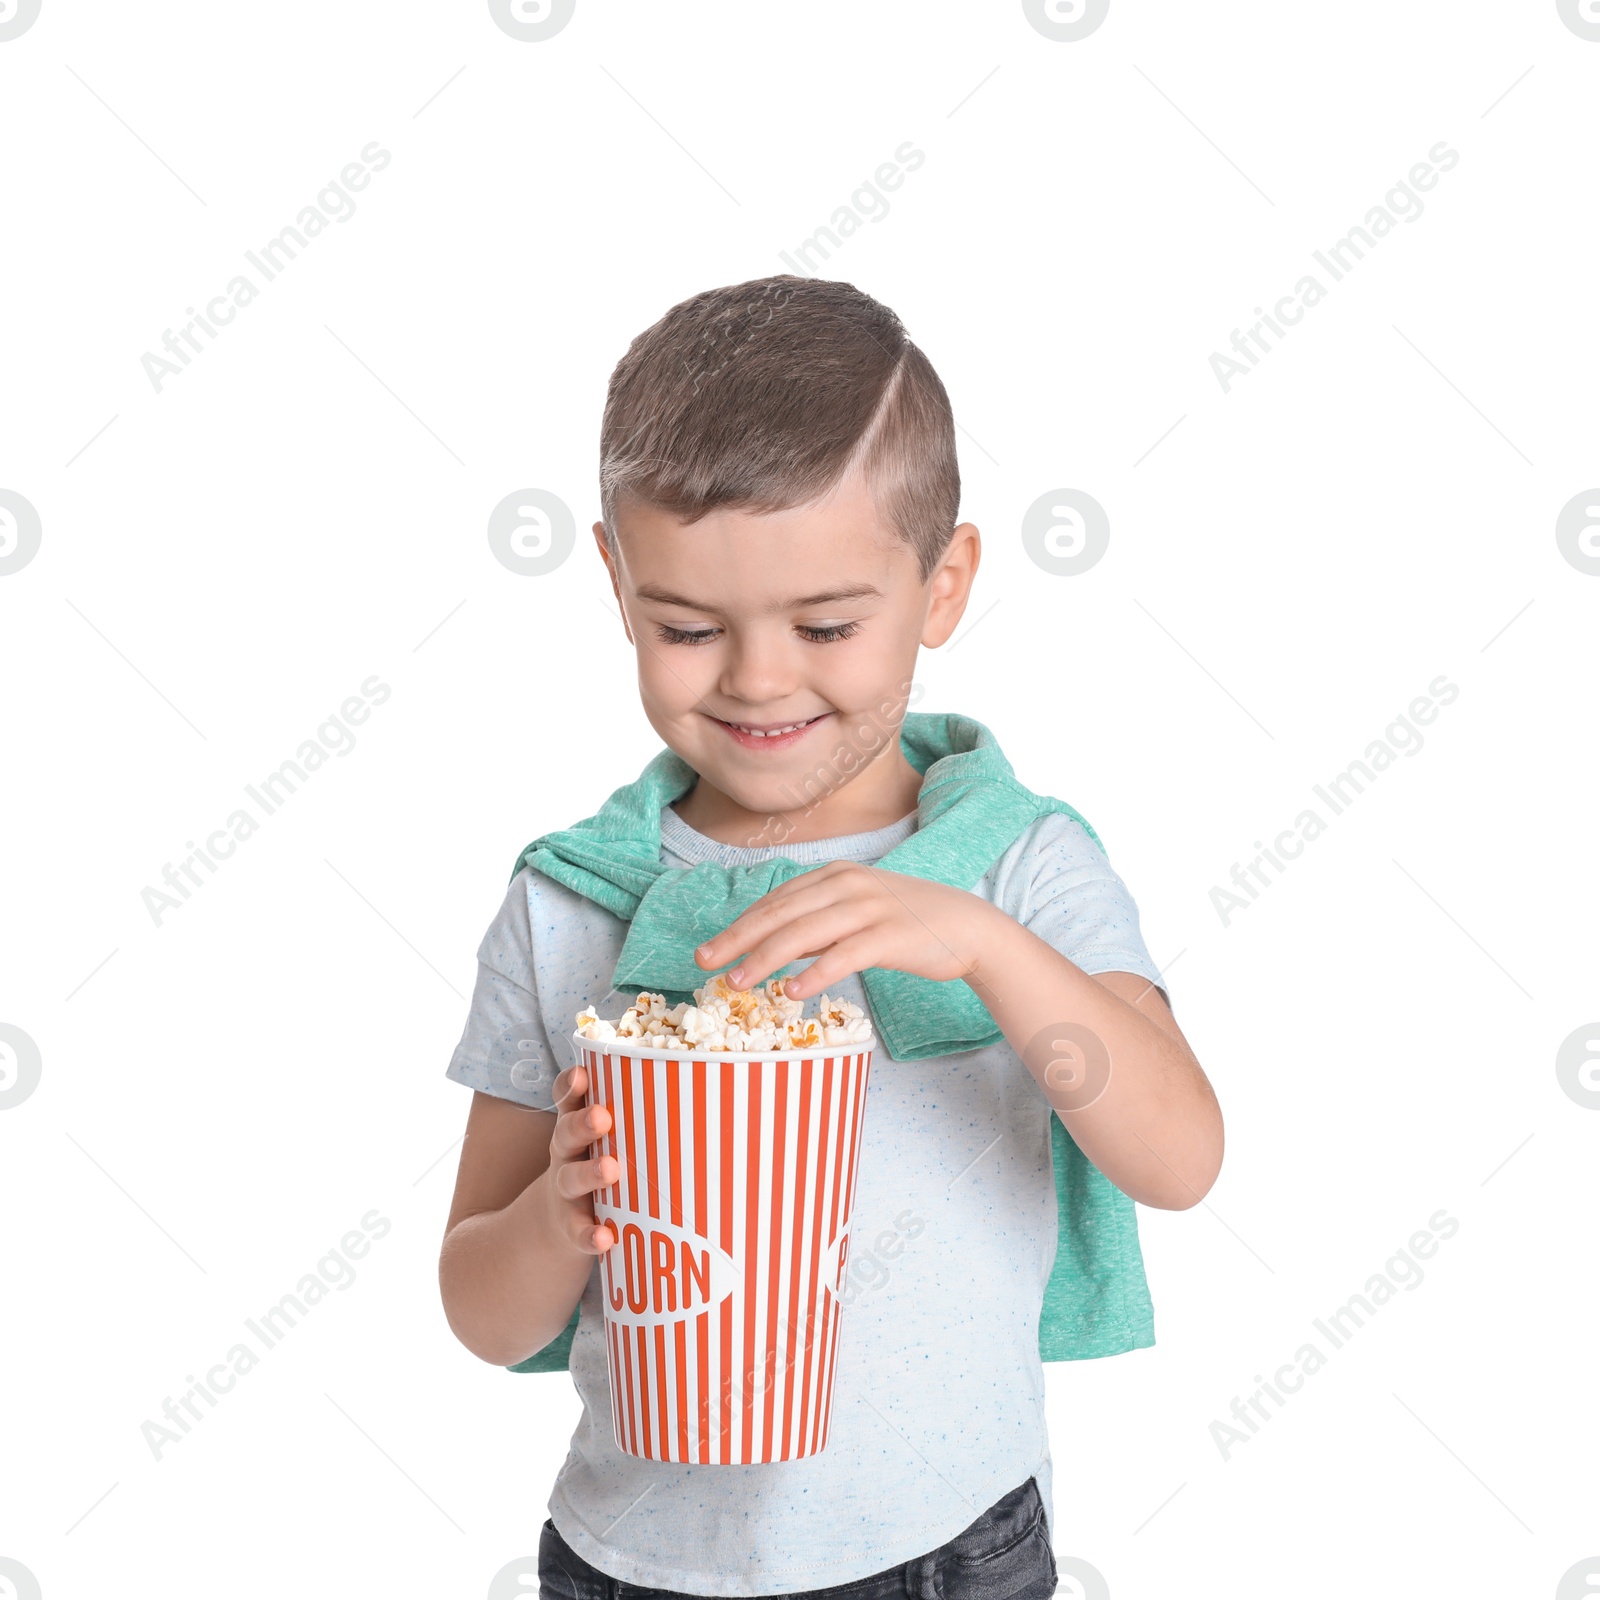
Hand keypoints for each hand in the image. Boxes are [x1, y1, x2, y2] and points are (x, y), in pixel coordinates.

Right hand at [540, 1063, 620, 1256]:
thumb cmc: (599, 1163)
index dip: (570, 1085)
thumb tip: (705, 1093)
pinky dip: (590, 1235)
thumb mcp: (606, 1138)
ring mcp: (566, 1190)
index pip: (567, 1098)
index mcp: (577, 1125)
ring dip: (589, 1173)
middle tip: (603, 1117)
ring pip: (570, 1178)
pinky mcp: (570, 1225)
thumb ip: (638, 1117)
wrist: (560, 1221)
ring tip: (610, 1170)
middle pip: (566, 1133)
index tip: (581, 1074)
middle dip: (583, 1123)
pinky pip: (578, 1230)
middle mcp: (567, 1153)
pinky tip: (605, 1238)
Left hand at [694, 861, 1002, 999]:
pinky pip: (845, 955)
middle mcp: (847, 884)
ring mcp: (870, 908)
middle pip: (780, 913)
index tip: (709, 950)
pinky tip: (792, 992)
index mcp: (834, 875)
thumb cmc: (907, 922)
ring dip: (766, 958)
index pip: (775, 901)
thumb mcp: (856, 910)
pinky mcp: (891, 935)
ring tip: (738, 981)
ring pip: (805, 933)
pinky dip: (815, 973)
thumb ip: (818, 921)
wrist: (968, 926)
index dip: (739, 926)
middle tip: (704, 963)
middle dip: (738, 939)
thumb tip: (774, 946)